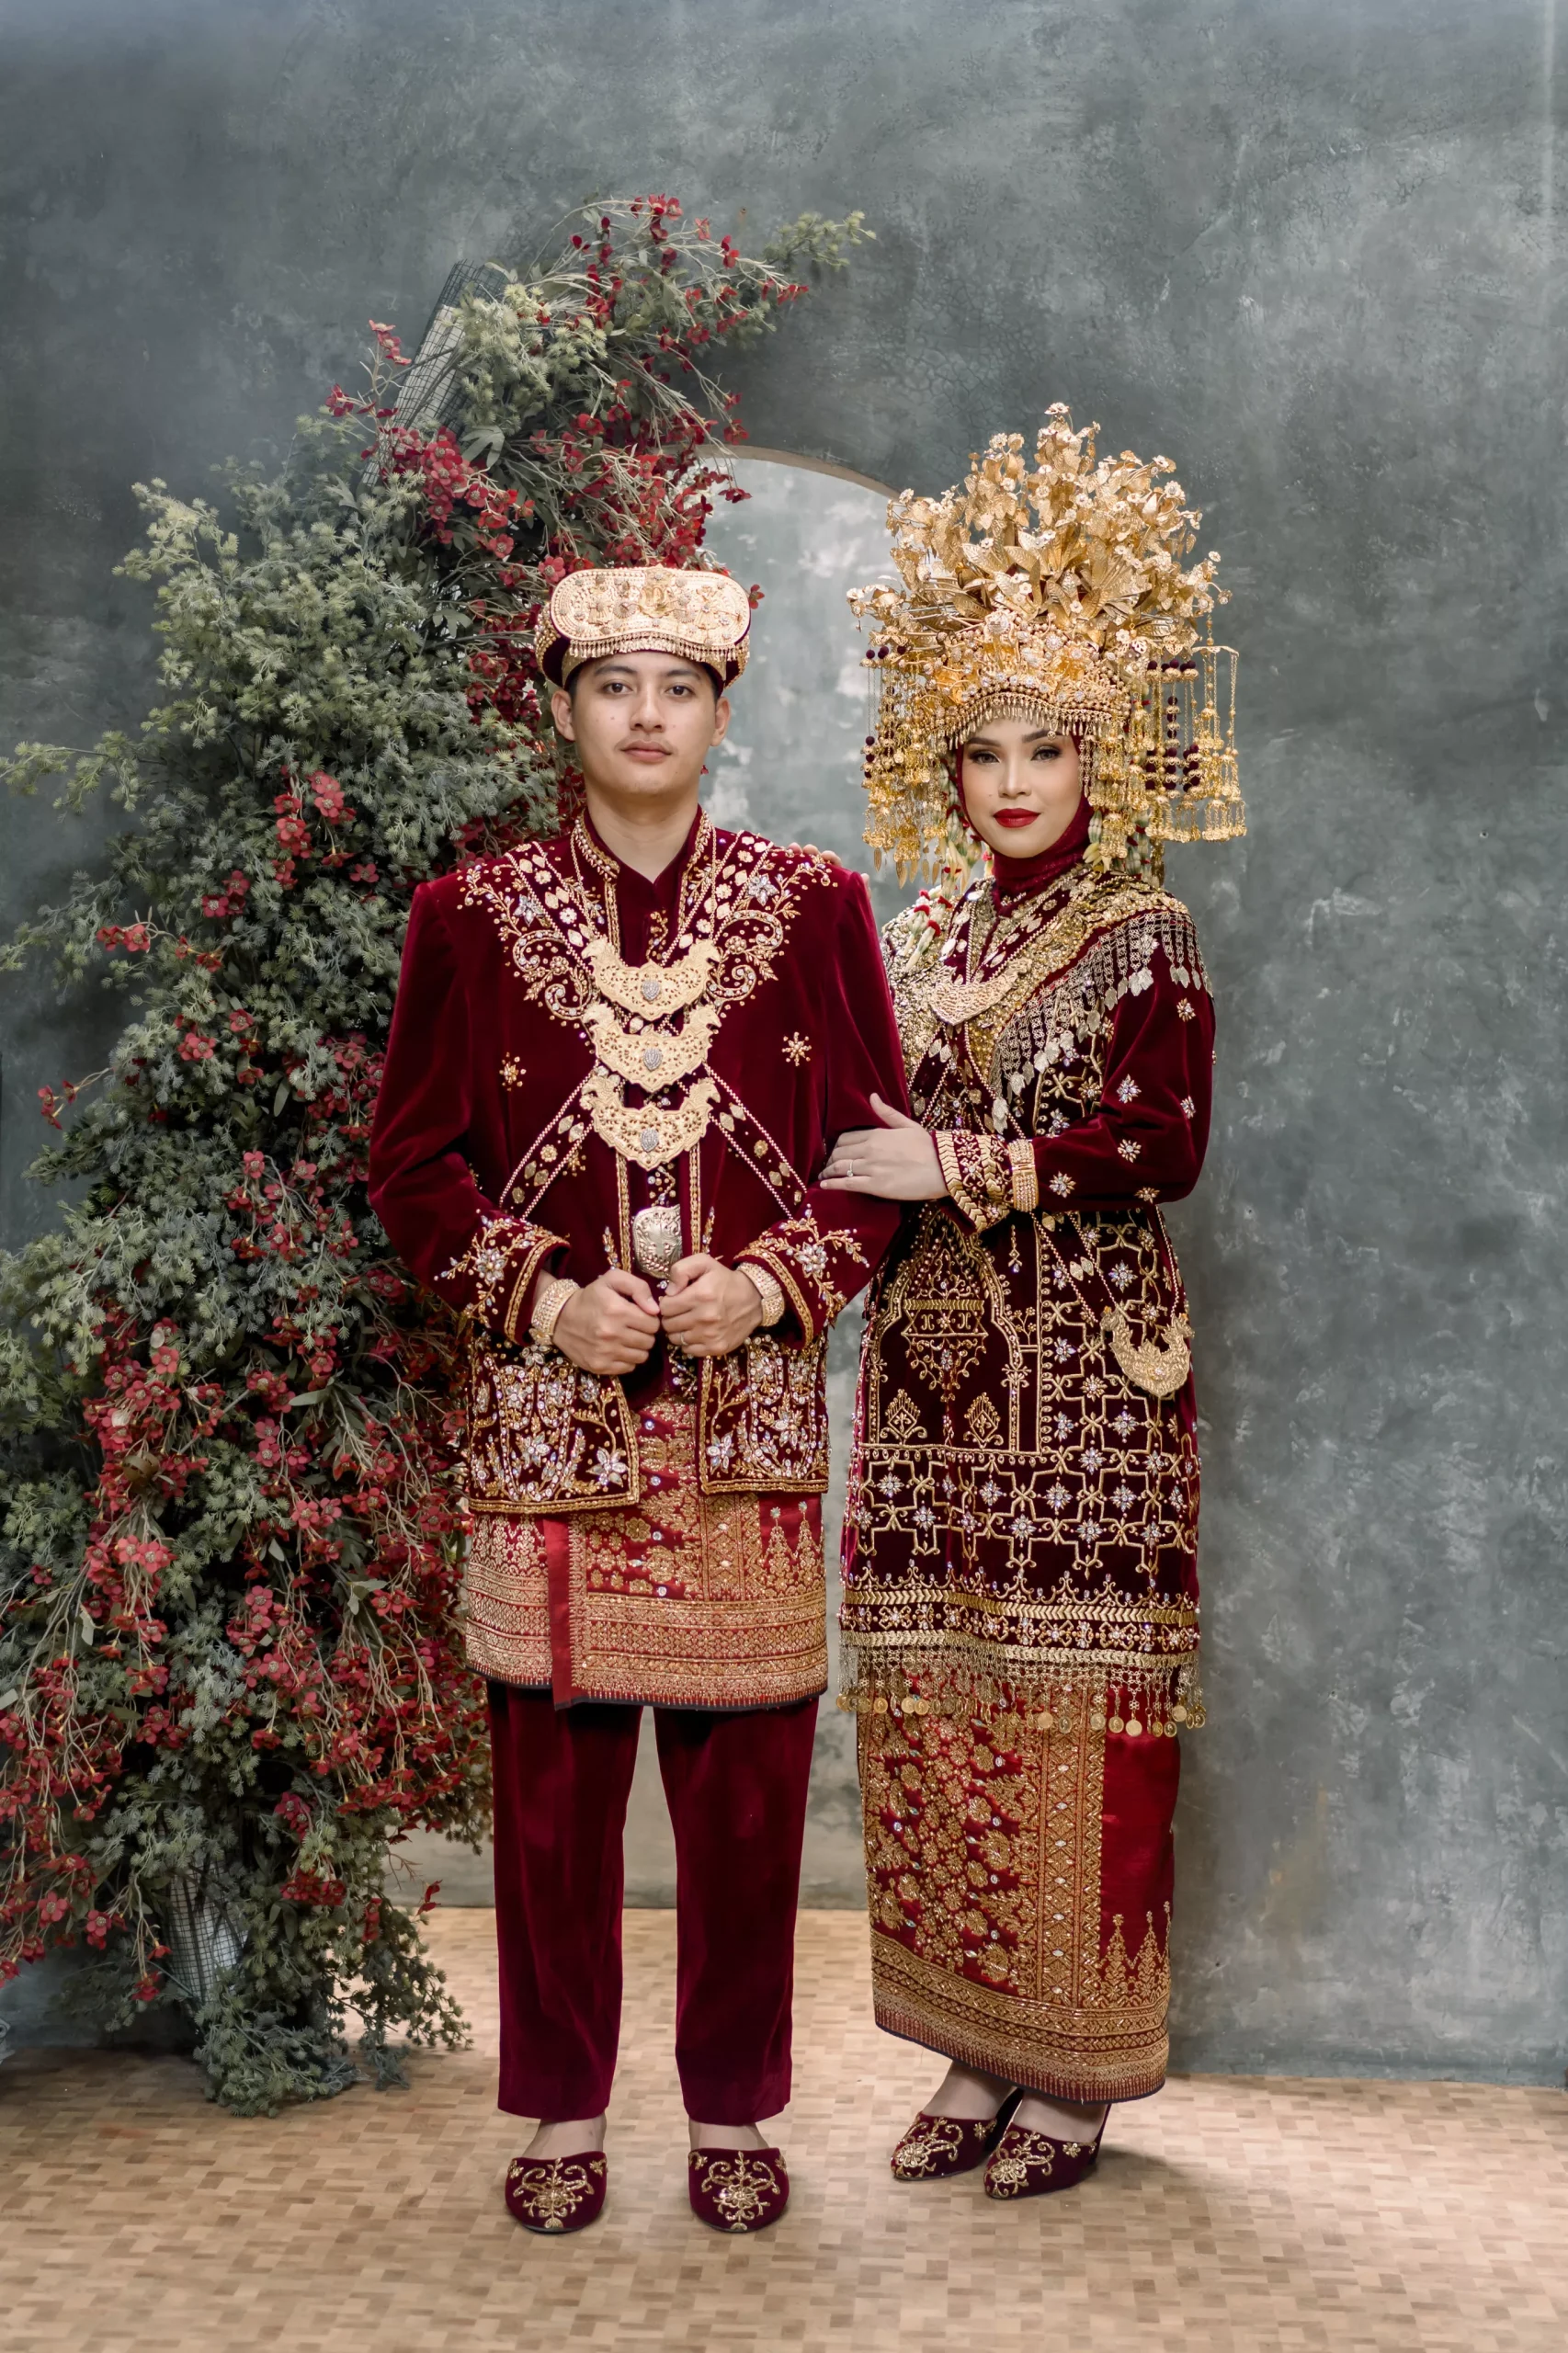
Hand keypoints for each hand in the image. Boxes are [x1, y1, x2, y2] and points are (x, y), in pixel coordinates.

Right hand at [553, 1268, 659, 1375]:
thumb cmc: (591, 1297)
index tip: (640, 1317)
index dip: (649, 1320)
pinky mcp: (599, 1366)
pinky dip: (627, 1360)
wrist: (560, 1318)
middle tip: (633, 1328)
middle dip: (645, 1334)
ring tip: (626, 1339)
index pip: (653, 1324)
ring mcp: (605, 1352)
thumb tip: (655, 1310)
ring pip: (641, 1357)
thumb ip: (638, 1287)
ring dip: (638, 1348)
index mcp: (617, 1310)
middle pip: (649, 1342)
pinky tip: (618, 1349)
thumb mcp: (612, 1280)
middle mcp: (611, 1333)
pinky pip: (628, 1368)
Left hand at [659, 1253, 764, 1357]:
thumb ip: (681, 1270)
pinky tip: (695, 1332)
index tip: (674, 1301)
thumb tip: (668, 1292)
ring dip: (677, 1331)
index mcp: (700, 1295)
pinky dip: (688, 1343)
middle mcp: (705, 1317)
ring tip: (687, 1322)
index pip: (664, 1307)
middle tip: (680, 1312)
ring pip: (675, 1339)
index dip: (666, 1303)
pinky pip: (688, 1350)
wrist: (754, 1299)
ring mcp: (711, 1335)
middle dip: (670, 1317)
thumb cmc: (725, 1280)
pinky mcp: (717, 1348)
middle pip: (668, 1325)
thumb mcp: (705, 1263)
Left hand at [819, 1093, 945, 1199]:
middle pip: (839, 1152)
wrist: (944, 1167)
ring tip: (823, 1176)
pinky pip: (847, 1184)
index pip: (845, 1138)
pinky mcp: (876, 1186)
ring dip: (828, 1172)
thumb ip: (887, 1113)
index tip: (835, 1152)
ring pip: (840, 1167)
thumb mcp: (908, 1125)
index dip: (837, 1146)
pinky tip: (823, 1186)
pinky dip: (832, 1184)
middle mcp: (870, 1149)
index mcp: (876, 1134)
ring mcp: (871, 1168)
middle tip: (828, 1166)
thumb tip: (872, 1096)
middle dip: (831, 1159)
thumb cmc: (929, 1146)